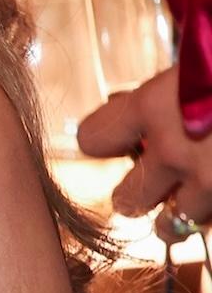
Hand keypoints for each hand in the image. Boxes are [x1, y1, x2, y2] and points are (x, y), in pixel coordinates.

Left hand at [80, 65, 211, 242]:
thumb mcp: (193, 66)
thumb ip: (161, 95)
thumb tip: (130, 105)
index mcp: (156, 105)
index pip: (92, 140)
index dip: (103, 140)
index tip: (116, 140)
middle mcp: (176, 151)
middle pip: (127, 200)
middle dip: (134, 195)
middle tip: (147, 186)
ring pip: (173, 226)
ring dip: (177, 216)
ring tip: (185, 202)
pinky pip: (211, 224)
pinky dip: (211, 211)